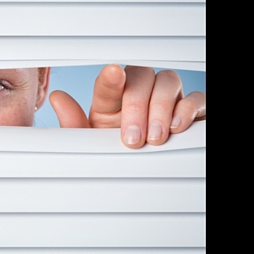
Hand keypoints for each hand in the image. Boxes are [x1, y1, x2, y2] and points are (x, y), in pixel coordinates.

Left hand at [48, 64, 205, 148]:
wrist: (144, 179)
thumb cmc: (115, 156)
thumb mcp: (92, 145)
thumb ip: (75, 124)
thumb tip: (57, 98)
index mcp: (112, 100)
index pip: (110, 80)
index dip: (111, 77)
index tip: (112, 74)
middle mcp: (140, 94)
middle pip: (141, 76)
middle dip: (136, 106)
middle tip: (132, 138)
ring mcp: (167, 99)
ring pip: (168, 81)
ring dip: (160, 108)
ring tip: (154, 138)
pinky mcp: (191, 110)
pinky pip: (196, 98)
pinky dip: (187, 109)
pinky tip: (176, 127)